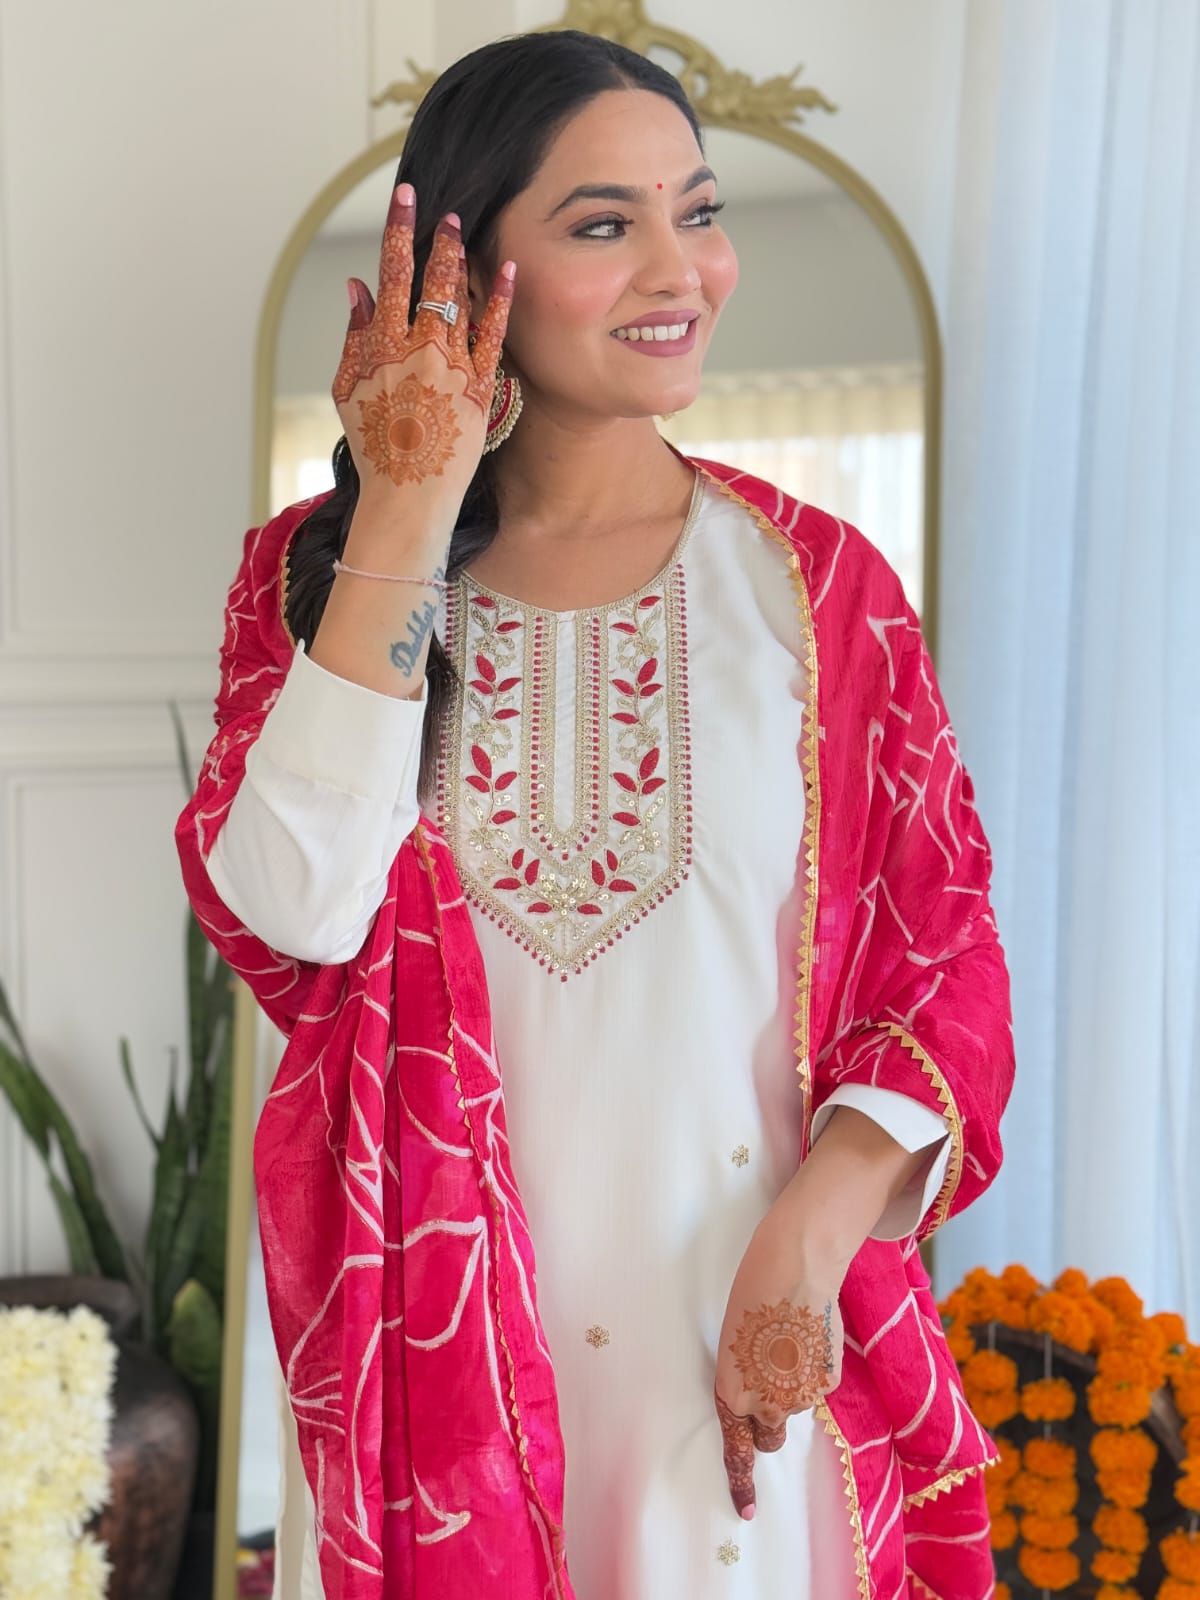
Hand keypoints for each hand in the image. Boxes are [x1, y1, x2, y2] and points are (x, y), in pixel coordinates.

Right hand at [332, 180, 514, 500]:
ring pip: (460, 299)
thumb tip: (358, 288)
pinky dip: (500, 298)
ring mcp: (450, 365)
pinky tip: (509, 270)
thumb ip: (353, 335)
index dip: (398, 229)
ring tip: (465, 233)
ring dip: (463, 261)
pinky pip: (493, 332)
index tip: (405, 197)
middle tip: (444, 210)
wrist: (408, 496)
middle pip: (430, 279)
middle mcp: (417, 348)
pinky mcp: (478, 386)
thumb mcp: (346, 391)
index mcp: (380, 345)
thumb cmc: (376, 448)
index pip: (390, 273)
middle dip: (436, 238)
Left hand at [714, 1203, 845, 1521]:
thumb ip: (746, 1377)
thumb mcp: (735, 1340)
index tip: (747, 1513)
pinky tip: (808, 1337)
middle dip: (767, 1422)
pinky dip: (811, 1371)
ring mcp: (802, 1395)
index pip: (737, 1448)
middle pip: (769, 1436)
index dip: (741, 1483)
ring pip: (794, 1407)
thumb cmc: (753, 1290)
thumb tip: (764, 1395)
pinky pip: (816, 1387)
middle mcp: (767, 1402)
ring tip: (787, 1341)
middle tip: (768, 1380)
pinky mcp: (829, 1381)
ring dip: (790, 1387)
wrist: (797, 1262)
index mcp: (732, 1390)